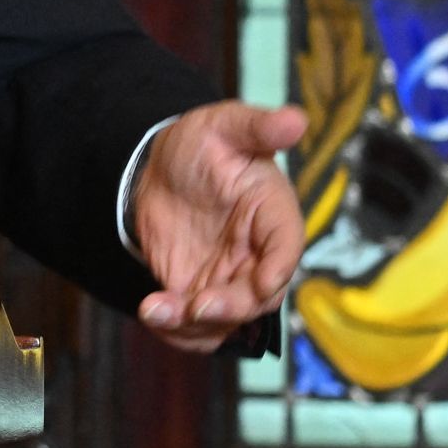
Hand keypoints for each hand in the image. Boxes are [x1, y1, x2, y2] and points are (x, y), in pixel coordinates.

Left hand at [133, 101, 306, 353]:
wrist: (161, 168)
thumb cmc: (203, 143)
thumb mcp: (226, 125)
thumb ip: (258, 126)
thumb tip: (296, 119)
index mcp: (272, 215)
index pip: (286, 247)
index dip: (278, 268)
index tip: (263, 282)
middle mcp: (256, 255)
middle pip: (258, 297)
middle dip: (232, 307)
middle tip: (197, 304)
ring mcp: (227, 279)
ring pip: (225, 321)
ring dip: (196, 326)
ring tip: (158, 310)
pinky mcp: (196, 292)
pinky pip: (194, 326)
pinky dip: (174, 329)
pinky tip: (150, 311)